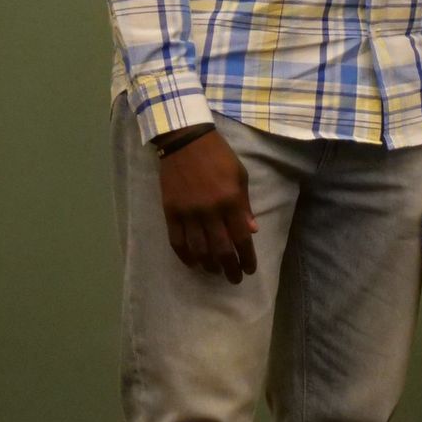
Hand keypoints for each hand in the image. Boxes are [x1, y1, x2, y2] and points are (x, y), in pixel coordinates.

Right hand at [156, 128, 257, 282]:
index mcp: (231, 201)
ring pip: (198, 249)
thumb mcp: (240, 176)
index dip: (246, 257)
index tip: (249, 269)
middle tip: (234, 279)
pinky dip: (185, 256)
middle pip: (221, 248)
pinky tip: (193, 263)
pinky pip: (177, 241)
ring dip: (208, 265)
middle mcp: (210, 211)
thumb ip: (244, 206)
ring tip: (216, 272)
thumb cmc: (219, 156)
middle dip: (229, 267)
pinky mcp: (170, 212)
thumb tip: (251, 231)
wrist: (185, 142)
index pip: (241, 237)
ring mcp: (188, 213)